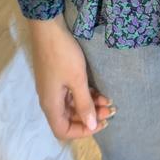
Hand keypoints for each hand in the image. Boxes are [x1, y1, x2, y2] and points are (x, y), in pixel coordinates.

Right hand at [28, 15, 114, 139]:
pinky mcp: (57, 76)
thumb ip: (84, 104)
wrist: (49, 27)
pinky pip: (71, 93)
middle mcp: (50, 99)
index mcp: (50, 104)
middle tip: (110, 110)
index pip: (63, 130)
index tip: (101, 123)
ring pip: (72, 105)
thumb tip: (91, 126)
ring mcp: (53, 87)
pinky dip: (85, 94)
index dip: (82, 132)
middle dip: (90, 116)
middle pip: (69, 118)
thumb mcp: (77, 79)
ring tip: (109, 100)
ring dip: (90, 104)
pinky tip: (99, 90)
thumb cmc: (63, 55)